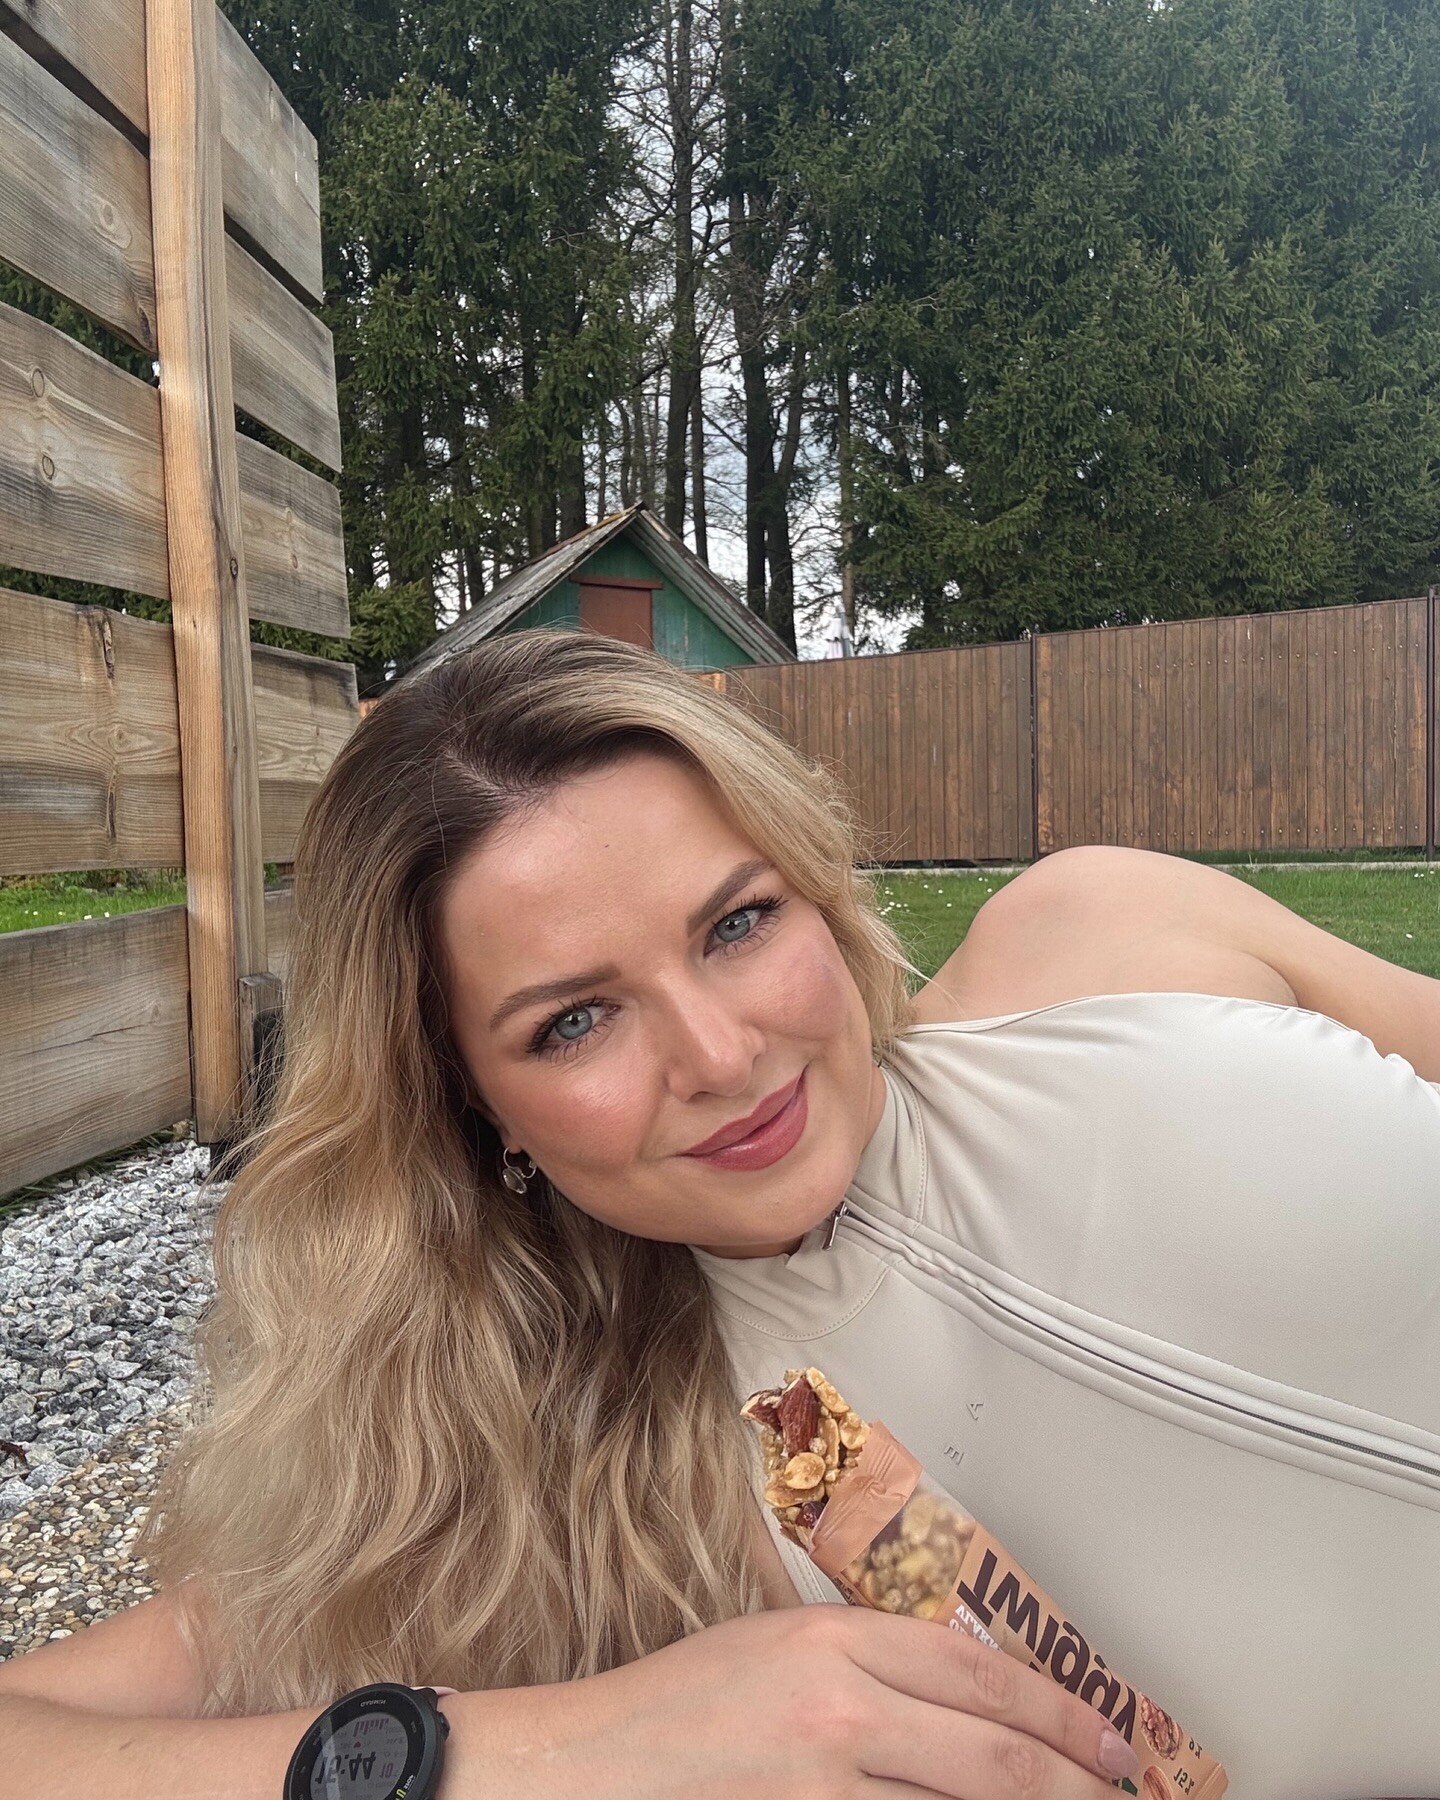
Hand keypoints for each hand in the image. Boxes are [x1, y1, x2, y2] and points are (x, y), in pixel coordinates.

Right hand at [442, 1604, 1140, 1797]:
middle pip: (993, 1755)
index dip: (1057, 1709)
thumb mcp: (771, 1646)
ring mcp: (823, 1791)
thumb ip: (862, 1660)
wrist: (583, 1772)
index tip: (1107, 1736)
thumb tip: (962, 1692)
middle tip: (1120, 1794)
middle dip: (1075, 1783)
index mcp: (829, 1642)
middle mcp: (837, 1711)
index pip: (977, 1670)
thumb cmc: (668, 1709)